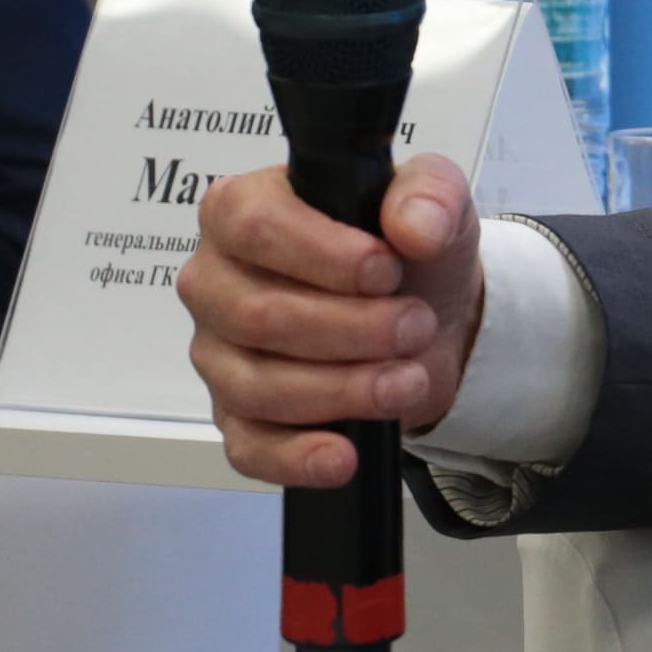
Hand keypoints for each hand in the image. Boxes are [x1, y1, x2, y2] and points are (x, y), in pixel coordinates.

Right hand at [181, 155, 484, 487]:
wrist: (430, 319)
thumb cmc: (408, 253)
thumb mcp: (435, 200)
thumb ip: (429, 194)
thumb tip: (414, 227)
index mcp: (241, 211)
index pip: (251, 227)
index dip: (324, 255)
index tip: (387, 271)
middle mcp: (216, 282)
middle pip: (257, 315)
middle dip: (352, 329)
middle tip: (416, 325)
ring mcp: (219, 354)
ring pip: (257, 385)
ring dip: (344, 389)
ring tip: (408, 379)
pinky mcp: (238, 416)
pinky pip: (249, 447)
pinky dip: (299, 457)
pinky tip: (345, 455)